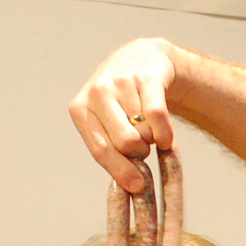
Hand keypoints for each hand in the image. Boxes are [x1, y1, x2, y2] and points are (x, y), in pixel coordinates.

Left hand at [69, 38, 179, 191]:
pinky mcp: (146, 76)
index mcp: (80, 109)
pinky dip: (165, 132)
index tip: (138, 186)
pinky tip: (165, 136)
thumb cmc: (121, 102)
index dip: (120, 171)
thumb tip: (132, 186)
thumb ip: (112, 151)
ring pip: (144, 131)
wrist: (142, 59)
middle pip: (125, 143)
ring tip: (147, 129)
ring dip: (151, 138)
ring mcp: (121, 82)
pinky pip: (158, 116)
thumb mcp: (106, 123)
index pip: (100, 149)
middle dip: (139, 153)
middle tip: (141, 147)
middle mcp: (97, 92)